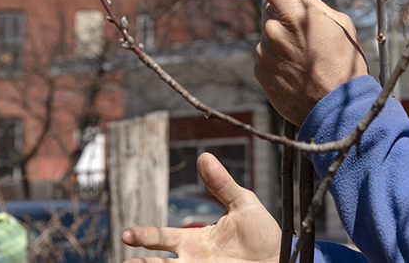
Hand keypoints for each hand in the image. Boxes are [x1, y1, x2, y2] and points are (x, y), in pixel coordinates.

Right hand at [122, 153, 280, 262]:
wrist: (281, 259)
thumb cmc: (263, 234)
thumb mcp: (243, 204)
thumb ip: (222, 184)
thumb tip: (204, 156)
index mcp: (196, 239)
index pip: (163, 237)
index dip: (145, 236)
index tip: (127, 235)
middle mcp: (192, 259)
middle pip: (157, 261)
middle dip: (140, 259)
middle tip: (127, 256)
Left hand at [250, 0, 368, 124]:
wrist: (338, 109)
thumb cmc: (345, 64)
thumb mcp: (341, 25)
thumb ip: (316, 6)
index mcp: (294, 13)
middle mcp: (273, 30)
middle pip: (269, 10)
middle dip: (284, 16)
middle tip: (306, 34)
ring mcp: (264, 53)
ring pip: (269, 36)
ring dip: (281, 41)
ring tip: (306, 59)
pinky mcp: (260, 72)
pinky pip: (267, 57)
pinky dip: (278, 61)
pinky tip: (298, 73)